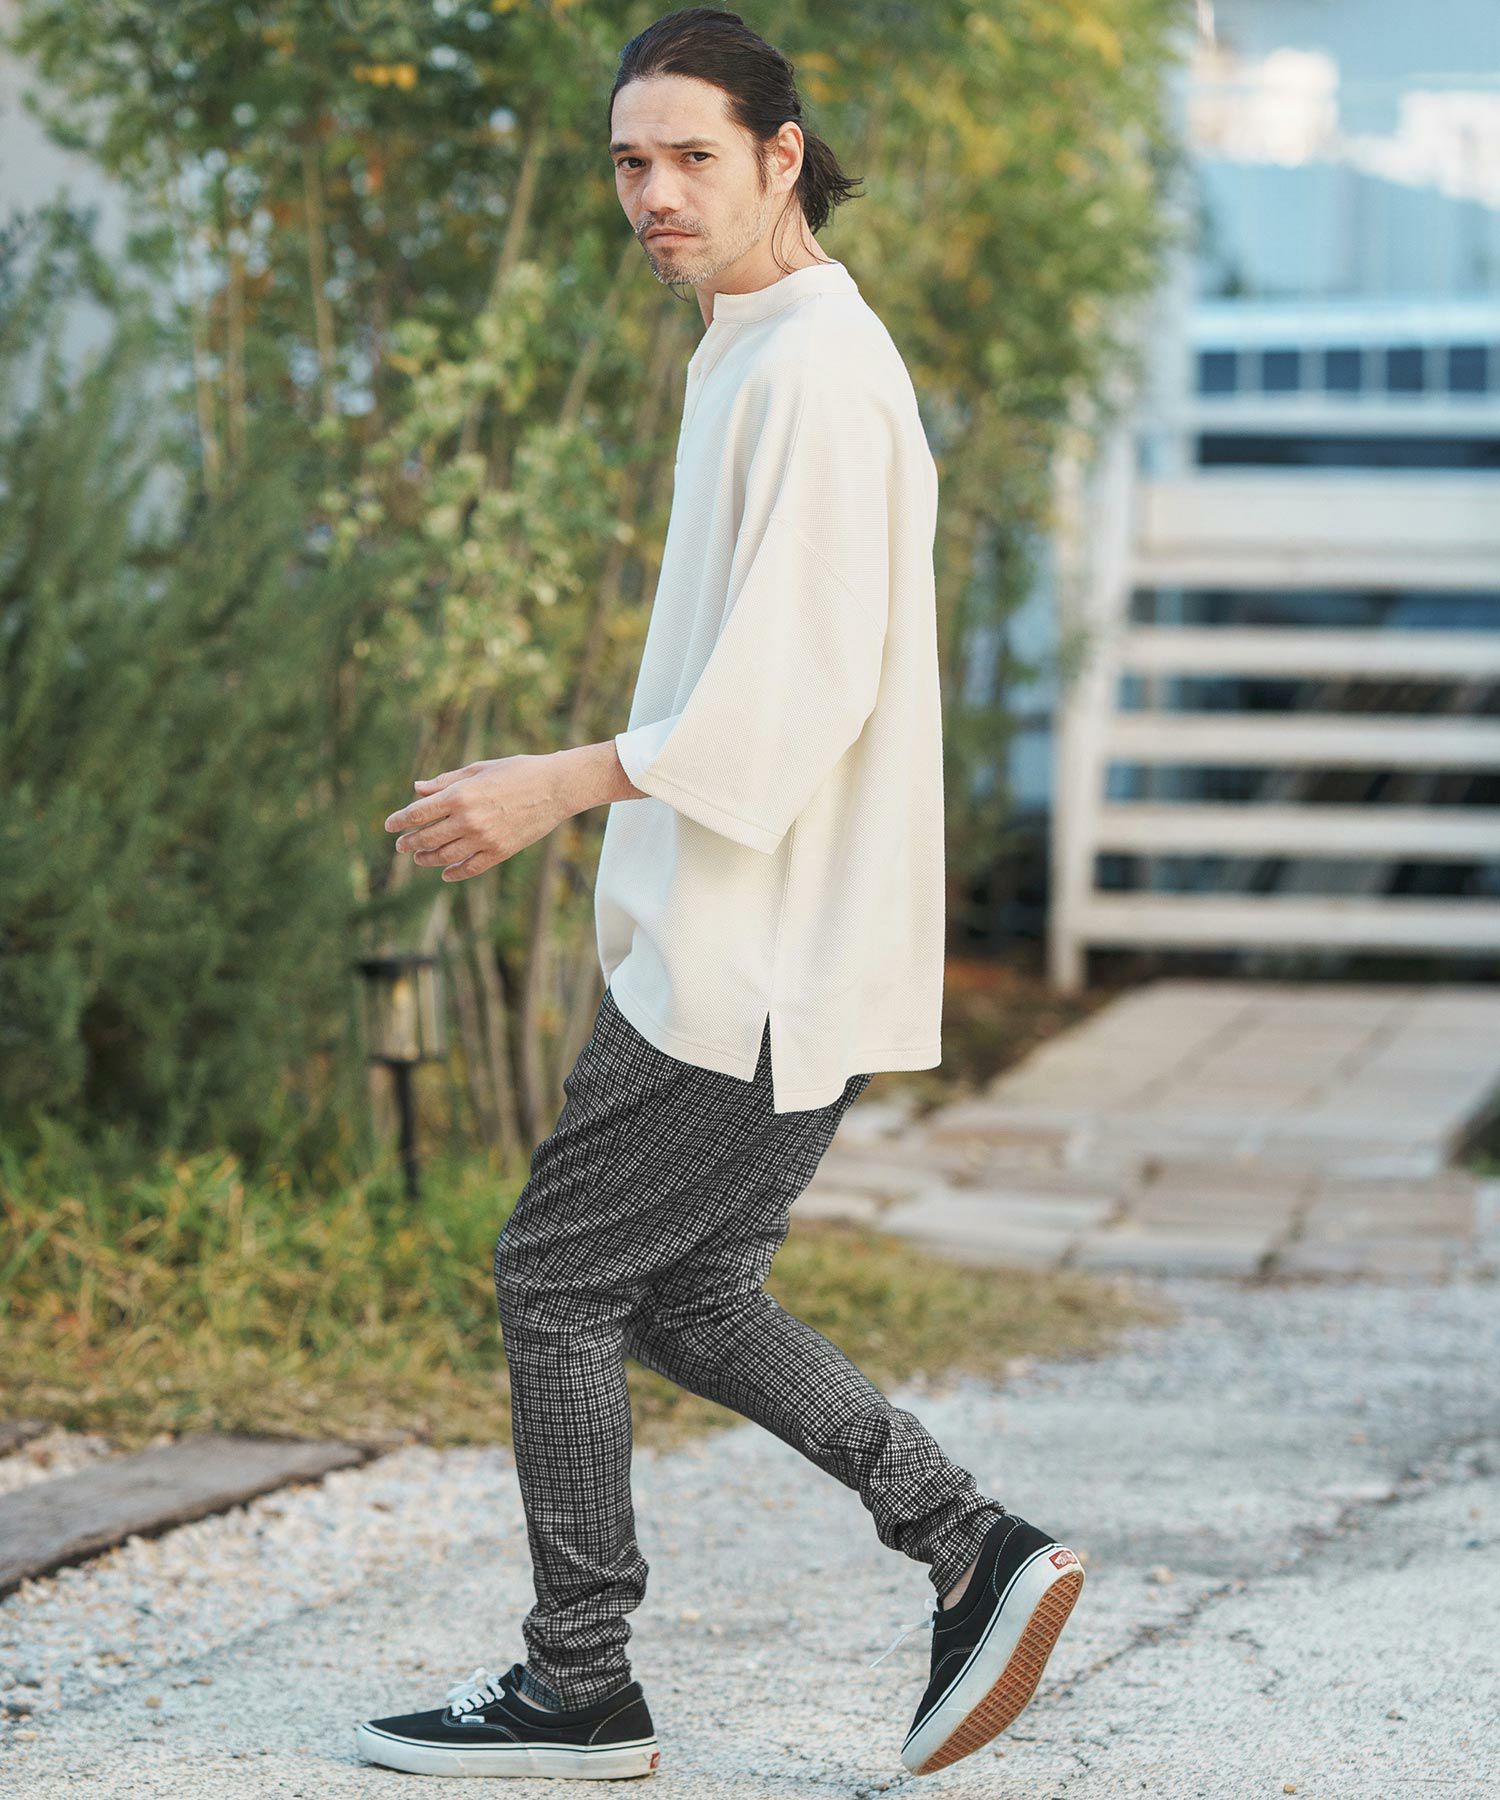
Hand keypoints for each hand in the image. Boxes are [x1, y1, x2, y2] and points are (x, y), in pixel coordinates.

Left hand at [384, 755, 566, 881]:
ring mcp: (483, 839)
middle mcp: (467, 820)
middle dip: (409, 842)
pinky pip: (470, 868)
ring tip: (420, 858)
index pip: (418, 813)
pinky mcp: (499, 852)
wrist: (555, 787)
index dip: (399, 821)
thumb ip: (445, 781)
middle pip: (427, 837)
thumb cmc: (517, 771)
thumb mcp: (478, 769)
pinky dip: (454, 873)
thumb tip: (417, 789)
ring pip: (445, 856)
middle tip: (401, 845)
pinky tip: (445, 873)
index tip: (389, 826)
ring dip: (427, 859)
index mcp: (459, 795)